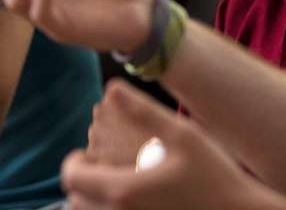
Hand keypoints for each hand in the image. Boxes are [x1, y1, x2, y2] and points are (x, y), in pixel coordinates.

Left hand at [62, 80, 281, 209]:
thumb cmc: (214, 174)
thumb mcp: (183, 135)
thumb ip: (144, 111)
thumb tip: (113, 87)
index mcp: (122, 189)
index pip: (71, 176)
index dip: (75, 161)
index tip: (91, 151)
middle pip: (75, 199)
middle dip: (83, 179)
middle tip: (103, 164)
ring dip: (93, 197)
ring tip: (117, 180)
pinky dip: (109, 209)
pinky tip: (136, 196)